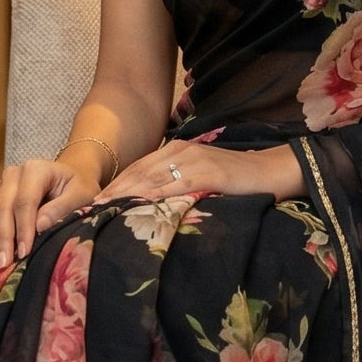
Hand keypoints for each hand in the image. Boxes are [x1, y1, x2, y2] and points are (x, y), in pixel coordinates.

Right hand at [0, 148, 102, 264]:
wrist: (71, 176)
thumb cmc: (79, 188)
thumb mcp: (81, 195)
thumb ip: (62, 208)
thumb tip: (39, 226)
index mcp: (35, 169)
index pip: (25, 202)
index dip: (22, 228)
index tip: (23, 253)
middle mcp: (14, 174)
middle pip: (2, 208)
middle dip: (2, 238)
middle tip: (3, 263)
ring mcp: (1, 185)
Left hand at [95, 140, 302, 205]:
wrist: (272, 170)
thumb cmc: (237, 179)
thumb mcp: (202, 177)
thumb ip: (178, 184)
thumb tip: (153, 204)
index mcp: (176, 151)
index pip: (138, 169)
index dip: (115, 185)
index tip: (93, 202)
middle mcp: (180, 152)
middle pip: (138, 173)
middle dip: (112, 191)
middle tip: (89, 209)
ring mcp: (193, 161)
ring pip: (151, 178)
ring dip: (125, 194)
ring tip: (104, 209)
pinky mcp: (207, 173)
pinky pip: (175, 185)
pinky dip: (154, 195)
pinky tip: (138, 205)